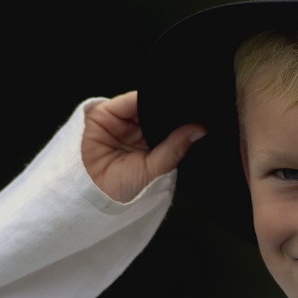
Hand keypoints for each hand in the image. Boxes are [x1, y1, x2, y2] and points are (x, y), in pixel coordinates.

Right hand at [81, 91, 206, 202]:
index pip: (169, 122)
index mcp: (153, 143)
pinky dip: (137, 100)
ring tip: (165, 111)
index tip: (197, 114)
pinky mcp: (103, 116)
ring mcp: (121, 123)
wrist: (97, 198)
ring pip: (142, 103)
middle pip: (156, 111)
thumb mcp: (156, 169)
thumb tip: (199, 130)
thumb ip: (176, 147)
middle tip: (186, 109)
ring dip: (153, 104)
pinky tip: (148, 105)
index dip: (181, 117)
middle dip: (168, 109)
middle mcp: (138, 131)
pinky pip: (125, 102)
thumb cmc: (126, 191)